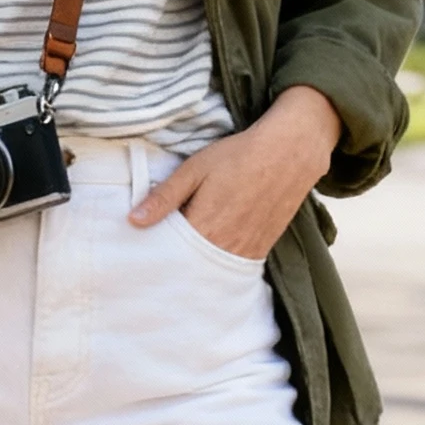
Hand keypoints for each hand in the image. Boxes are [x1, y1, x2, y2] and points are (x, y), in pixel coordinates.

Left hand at [129, 84, 341, 257]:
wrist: (291, 153)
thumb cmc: (239, 155)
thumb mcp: (194, 169)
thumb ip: (164, 197)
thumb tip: (133, 220)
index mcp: (204, 226)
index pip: (169, 254)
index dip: (155, 254)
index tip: (142, 251)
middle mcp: (224, 246)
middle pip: (189, 268)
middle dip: (173, 265)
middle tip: (157, 259)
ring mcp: (245, 251)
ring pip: (210, 271)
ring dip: (194, 268)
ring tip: (181, 260)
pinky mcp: (260, 251)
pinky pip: (231, 267)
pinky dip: (216, 266)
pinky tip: (207, 257)